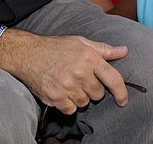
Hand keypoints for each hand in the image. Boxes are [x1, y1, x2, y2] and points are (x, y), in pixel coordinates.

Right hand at [8, 32, 128, 113]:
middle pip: (99, 94)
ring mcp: (67, 86)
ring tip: (69, 83)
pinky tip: (61, 91)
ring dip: (80, 96)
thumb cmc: (55, 47)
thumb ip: (104, 49)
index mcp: (89, 57)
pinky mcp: (56, 97)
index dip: (121, 92)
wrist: (27, 53)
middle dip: (92, 89)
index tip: (123, 100)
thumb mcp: (81, 42)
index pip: (113, 78)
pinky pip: (71, 109)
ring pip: (85, 103)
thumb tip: (124, 51)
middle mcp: (79, 72)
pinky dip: (68, 104)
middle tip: (80, 78)